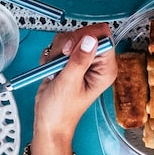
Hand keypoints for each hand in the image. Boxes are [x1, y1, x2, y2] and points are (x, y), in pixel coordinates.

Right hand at [33, 24, 116, 145]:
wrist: (48, 121)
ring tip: (55, 70)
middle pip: (84, 33)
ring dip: (57, 52)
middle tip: (61, 62)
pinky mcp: (70, 60)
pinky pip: (59, 45)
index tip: (70, 50)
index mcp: (105, 68)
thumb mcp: (69, 84)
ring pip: (69, 38)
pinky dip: (51, 56)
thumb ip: (79, 60)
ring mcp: (83, 60)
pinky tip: (51, 70)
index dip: (85, 37)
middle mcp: (97, 62)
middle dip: (67, 45)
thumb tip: (90, 39)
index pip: (103, 35)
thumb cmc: (61, 111)